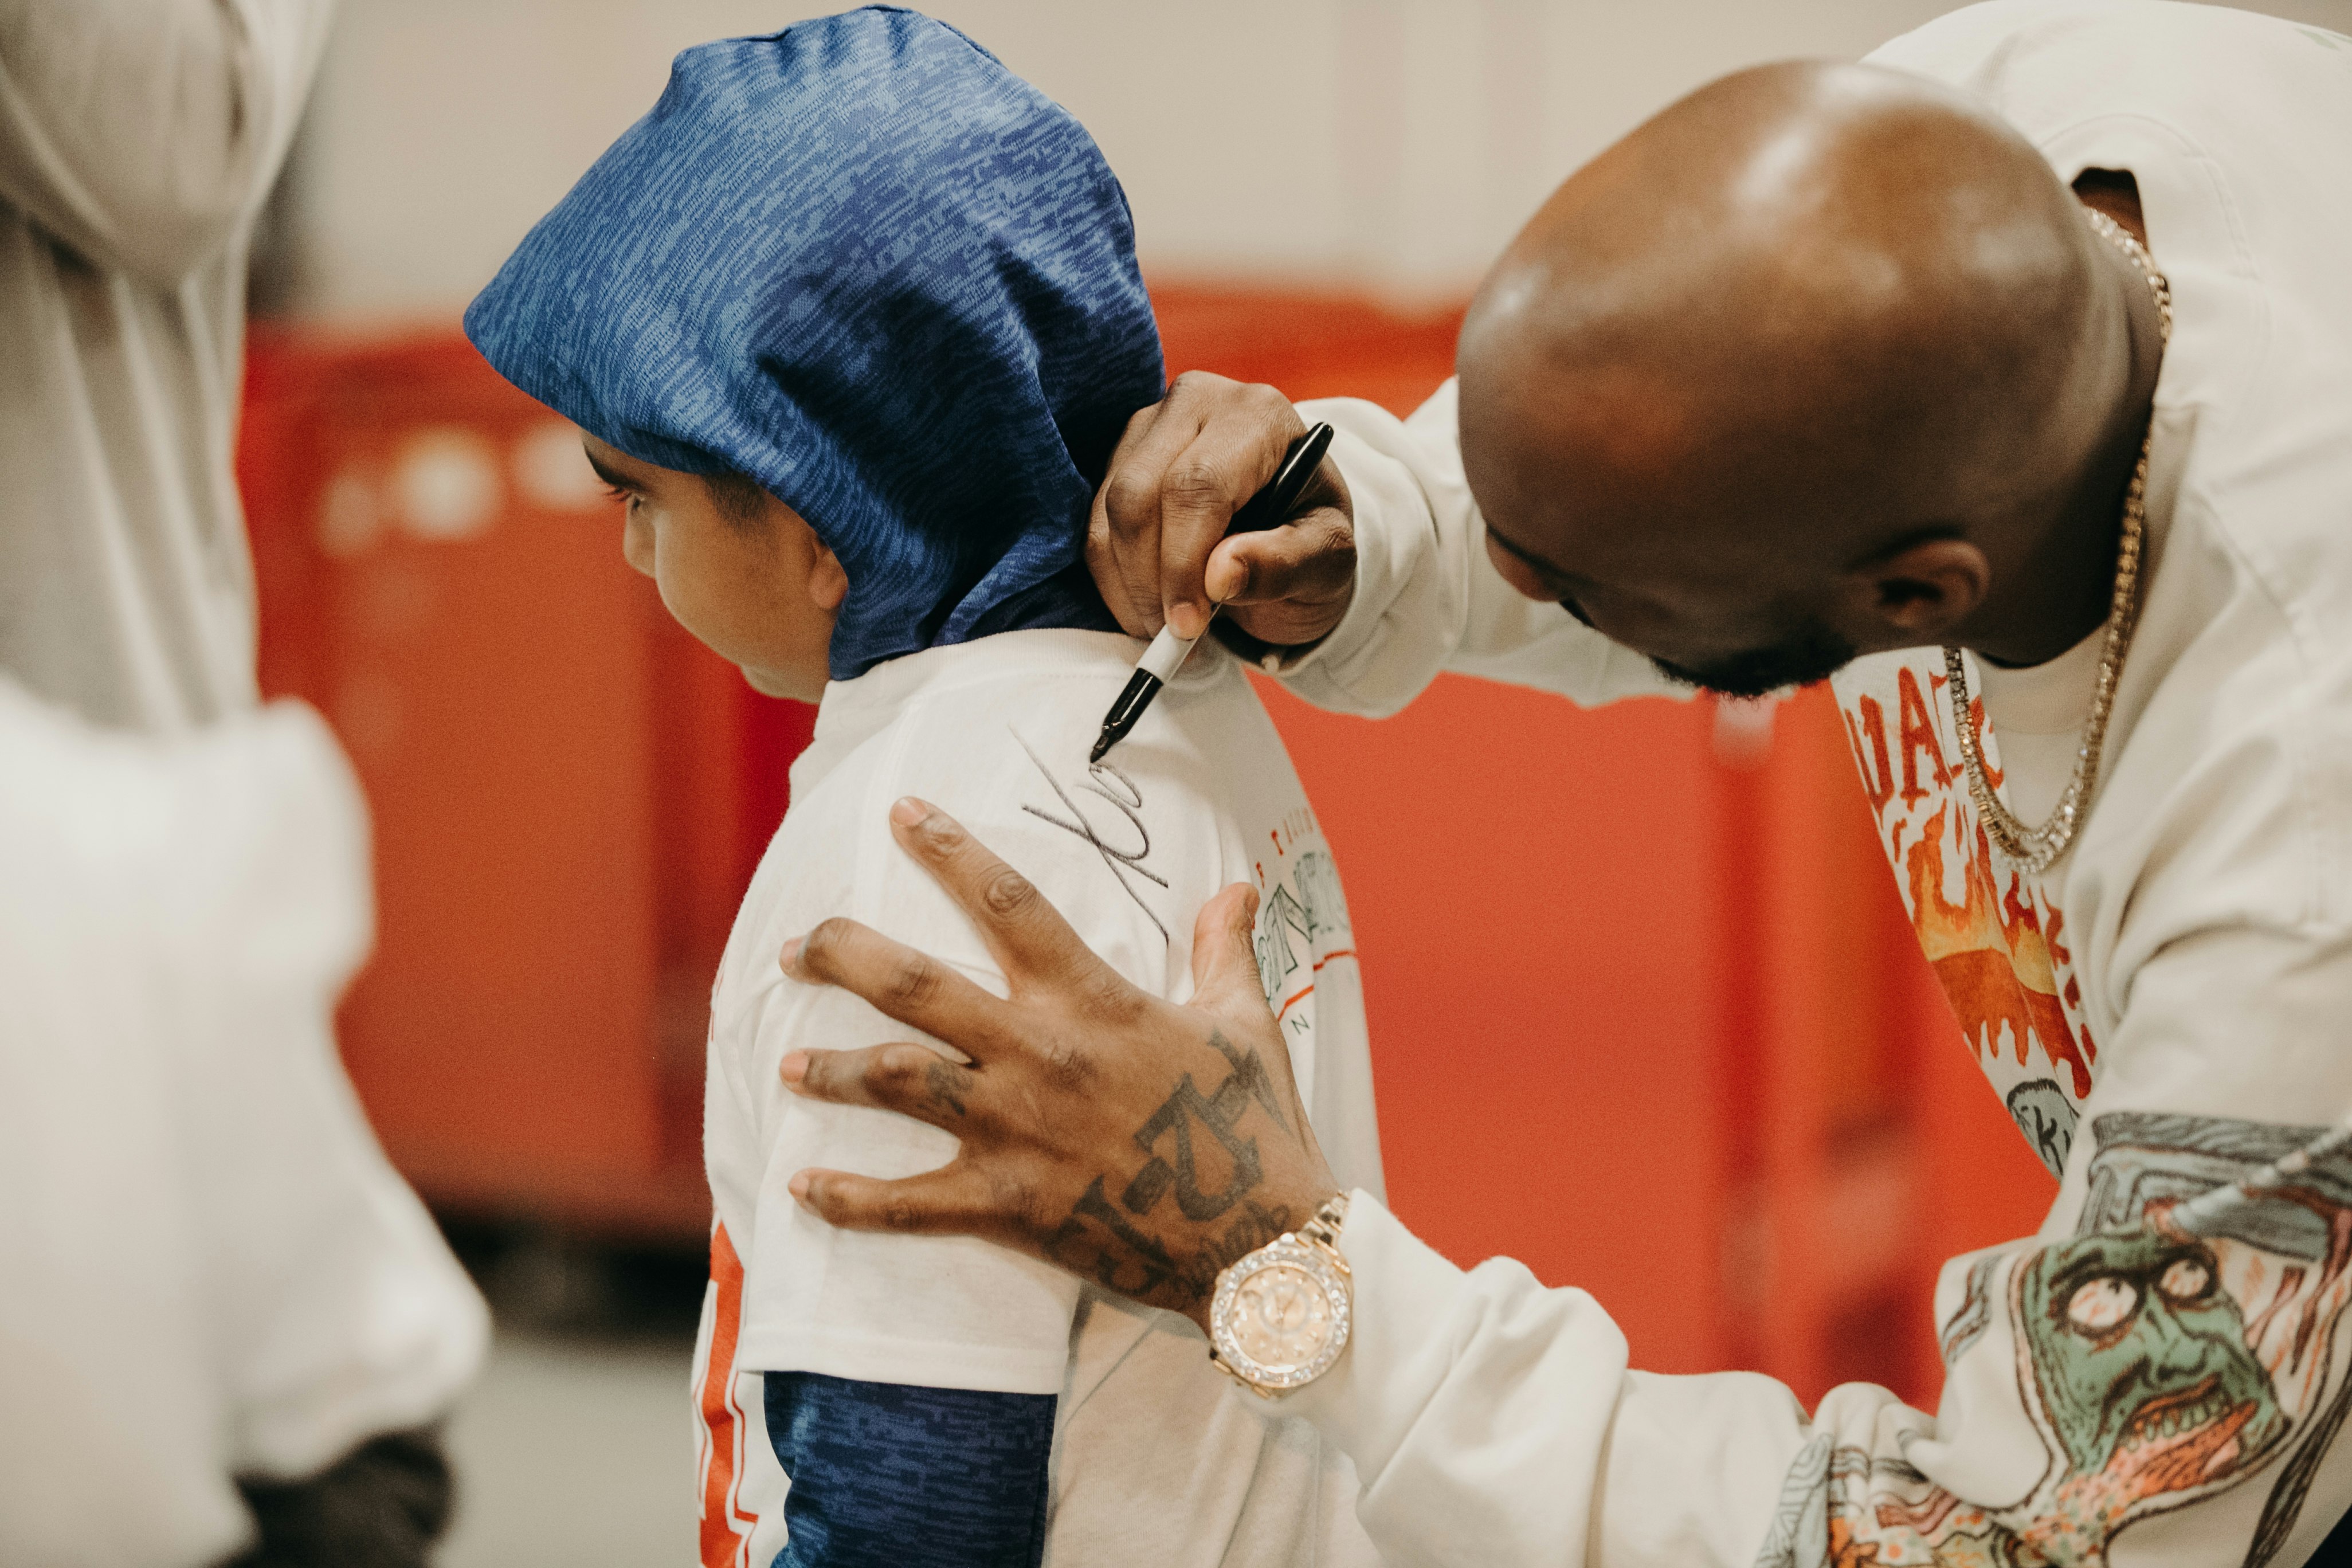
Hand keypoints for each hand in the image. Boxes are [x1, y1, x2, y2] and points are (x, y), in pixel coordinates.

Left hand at [776, 798, 1337, 1330]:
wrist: (1263, 1241)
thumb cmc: (1257, 1126)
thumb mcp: (1245, 1023)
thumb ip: (1226, 949)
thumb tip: (1238, 887)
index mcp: (1091, 1000)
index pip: (1008, 902)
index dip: (950, 850)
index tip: (904, 813)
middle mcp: (1037, 1054)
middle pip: (914, 987)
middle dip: (843, 956)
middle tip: (798, 947)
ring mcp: (1013, 1132)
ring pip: (895, 1083)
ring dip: (831, 1070)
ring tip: (787, 1063)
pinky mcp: (1006, 1207)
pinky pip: (906, 1205)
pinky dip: (848, 1199)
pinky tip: (802, 1189)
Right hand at [1089, 371, 1357, 648]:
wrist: (1291, 529)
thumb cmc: (1313, 541)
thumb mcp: (1328, 562)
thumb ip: (1284, 565)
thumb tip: (1219, 576)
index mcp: (1259, 415)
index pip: (1198, 485)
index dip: (1183, 562)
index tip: (1188, 624)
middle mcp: (1198, 402)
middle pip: (1139, 493)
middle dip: (1149, 579)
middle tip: (1175, 636)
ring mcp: (1150, 425)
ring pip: (1108, 511)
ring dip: (1128, 585)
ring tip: (1168, 628)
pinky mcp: (1120, 456)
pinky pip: (1093, 525)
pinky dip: (1115, 579)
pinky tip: (1151, 605)